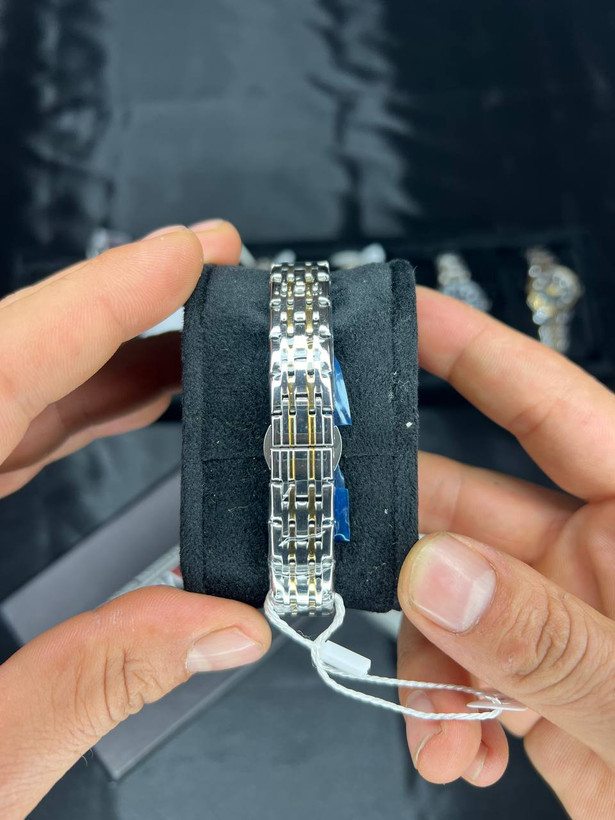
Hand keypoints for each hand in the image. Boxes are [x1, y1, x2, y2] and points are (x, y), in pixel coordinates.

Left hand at [0, 221, 271, 818]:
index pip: (0, 368)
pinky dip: (68, 414)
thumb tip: (220, 626)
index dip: (99, 299)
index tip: (181, 254)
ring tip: (193, 347)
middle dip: (117, 314)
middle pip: (8, 364)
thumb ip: (96, 680)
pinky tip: (127, 406)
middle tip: (205, 278)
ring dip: (104, 365)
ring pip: (6, 396)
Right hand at [397, 286, 614, 816]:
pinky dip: (439, 708)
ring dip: (422, 658)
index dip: (475, 352)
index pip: (550, 407)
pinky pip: (455, 668)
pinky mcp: (533, 681)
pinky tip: (459, 748)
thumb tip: (439, 573)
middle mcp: (594, 555)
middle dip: (397, 535)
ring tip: (436, 722)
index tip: (406, 316)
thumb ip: (549, 639)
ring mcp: (557, 618)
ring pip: (443, 600)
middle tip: (334, 541)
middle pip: (465, 508)